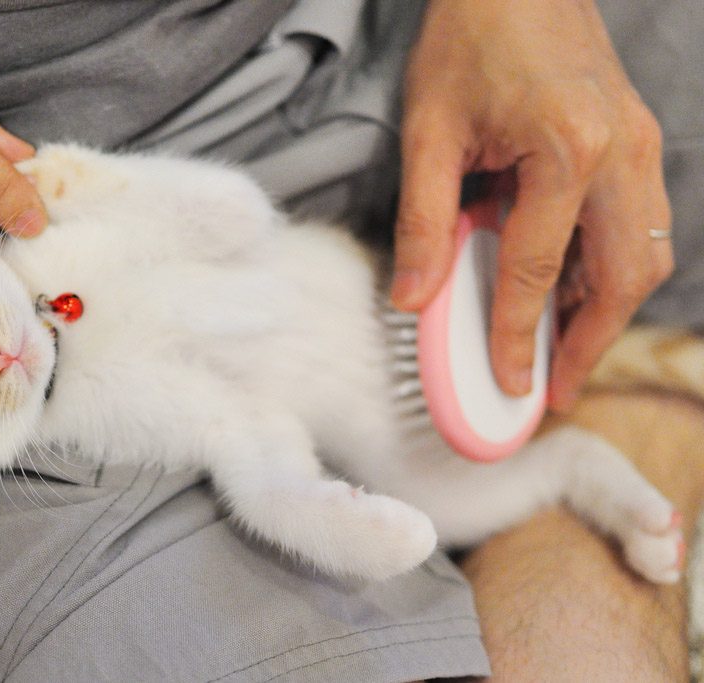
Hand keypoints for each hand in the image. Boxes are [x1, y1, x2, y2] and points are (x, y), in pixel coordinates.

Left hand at [391, 0, 672, 411]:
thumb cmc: (469, 38)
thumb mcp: (430, 130)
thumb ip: (424, 219)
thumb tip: (413, 297)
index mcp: (567, 150)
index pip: (538, 269)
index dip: (518, 334)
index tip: (511, 383)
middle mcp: (619, 152)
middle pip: (622, 276)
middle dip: (591, 341)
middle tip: (556, 385)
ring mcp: (637, 143)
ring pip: (643, 254)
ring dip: (606, 308)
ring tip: (563, 348)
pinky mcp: (634, 138)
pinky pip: (638, 224)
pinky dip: (610, 267)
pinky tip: (573, 286)